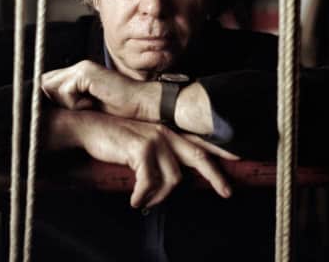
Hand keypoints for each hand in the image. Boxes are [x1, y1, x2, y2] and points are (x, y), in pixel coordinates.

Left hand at [41, 60, 159, 120]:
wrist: (141, 105)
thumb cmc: (119, 109)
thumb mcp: (88, 107)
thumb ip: (70, 102)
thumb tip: (44, 111)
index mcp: (78, 74)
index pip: (46, 82)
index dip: (46, 99)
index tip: (56, 114)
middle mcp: (78, 67)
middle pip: (43, 83)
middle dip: (52, 101)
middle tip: (75, 111)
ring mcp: (82, 68)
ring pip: (51, 87)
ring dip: (66, 103)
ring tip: (87, 106)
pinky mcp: (87, 73)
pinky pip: (66, 91)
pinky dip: (76, 103)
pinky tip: (93, 104)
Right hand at [45, 108, 238, 207]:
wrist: (90, 128)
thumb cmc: (116, 140)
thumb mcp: (142, 144)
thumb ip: (161, 156)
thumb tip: (175, 181)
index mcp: (167, 132)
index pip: (199, 141)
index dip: (219, 150)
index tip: (238, 158)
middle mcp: (165, 133)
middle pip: (199, 156)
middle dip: (216, 175)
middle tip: (227, 193)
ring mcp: (154, 139)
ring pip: (173, 178)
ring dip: (158, 196)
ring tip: (144, 200)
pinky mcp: (141, 148)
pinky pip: (150, 183)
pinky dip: (143, 196)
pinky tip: (135, 200)